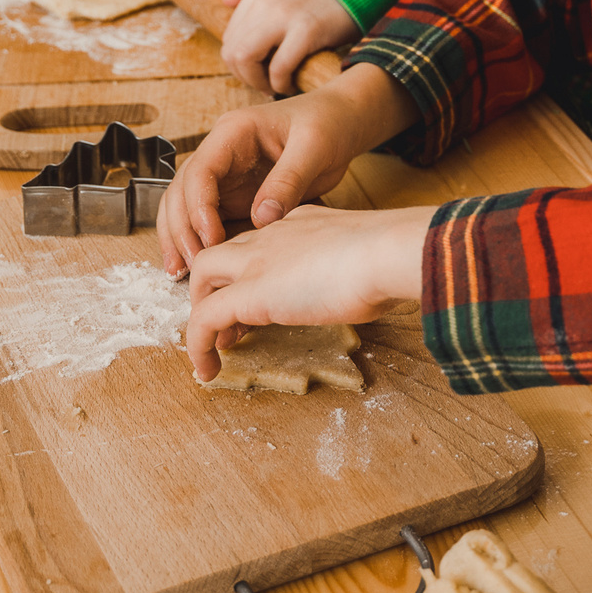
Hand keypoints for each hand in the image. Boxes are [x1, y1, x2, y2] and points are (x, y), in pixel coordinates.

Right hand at [157, 64, 418, 273]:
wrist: (338, 122)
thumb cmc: (327, 124)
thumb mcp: (314, 147)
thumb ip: (288, 181)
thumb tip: (261, 219)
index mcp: (234, 131)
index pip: (200, 170)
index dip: (198, 207)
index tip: (211, 239)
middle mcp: (220, 152)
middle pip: (182, 190)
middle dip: (180, 228)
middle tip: (190, 265)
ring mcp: (224, 174)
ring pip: (185, 205)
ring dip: (179, 237)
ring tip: (179, 272)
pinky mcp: (235, 194)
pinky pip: (207, 217)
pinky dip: (196, 239)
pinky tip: (195, 264)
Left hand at [183, 205, 430, 381]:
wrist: (387, 251)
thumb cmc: (393, 255)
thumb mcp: (372, 256)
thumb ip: (359, 268)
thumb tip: (372, 289)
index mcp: (300, 222)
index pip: (259, 242)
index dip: (250, 273)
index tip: (261, 303)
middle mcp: (272, 234)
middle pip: (221, 254)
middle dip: (214, 289)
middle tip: (231, 327)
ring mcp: (256, 260)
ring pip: (202, 276)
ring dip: (202, 313)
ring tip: (214, 350)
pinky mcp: (248, 292)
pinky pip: (204, 318)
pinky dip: (198, 345)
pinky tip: (208, 370)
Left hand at [219, 0, 359, 94]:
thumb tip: (225, 0)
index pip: (229, 38)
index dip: (239, 63)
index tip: (258, 71)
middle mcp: (266, 1)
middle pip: (233, 51)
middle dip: (245, 76)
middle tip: (263, 83)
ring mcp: (285, 15)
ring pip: (246, 59)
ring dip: (258, 81)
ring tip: (274, 85)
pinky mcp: (307, 30)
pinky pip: (280, 67)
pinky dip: (281, 83)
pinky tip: (290, 84)